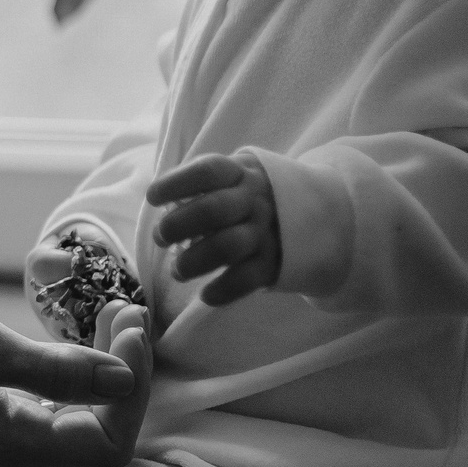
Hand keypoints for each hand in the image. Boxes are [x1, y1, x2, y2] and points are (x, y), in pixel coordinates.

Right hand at [0, 285, 150, 466]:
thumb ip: (58, 371)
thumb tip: (125, 381)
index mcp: (9, 447)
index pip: (107, 441)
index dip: (131, 389)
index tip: (130, 328)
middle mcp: (10, 451)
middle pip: (99, 431)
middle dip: (125, 373)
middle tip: (128, 310)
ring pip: (80, 414)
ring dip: (105, 365)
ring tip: (114, 310)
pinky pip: (54, 400)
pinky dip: (76, 366)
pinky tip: (81, 329)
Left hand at [148, 153, 280, 305]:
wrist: (315, 215)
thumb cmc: (250, 195)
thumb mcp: (234, 177)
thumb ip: (202, 185)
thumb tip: (162, 205)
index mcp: (240, 173)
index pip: (207, 171)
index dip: (175, 183)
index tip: (152, 197)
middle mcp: (255, 201)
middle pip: (212, 211)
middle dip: (177, 226)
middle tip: (160, 238)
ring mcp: (266, 232)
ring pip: (227, 247)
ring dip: (194, 261)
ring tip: (177, 271)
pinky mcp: (275, 262)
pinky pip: (247, 279)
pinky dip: (222, 290)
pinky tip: (205, 295)